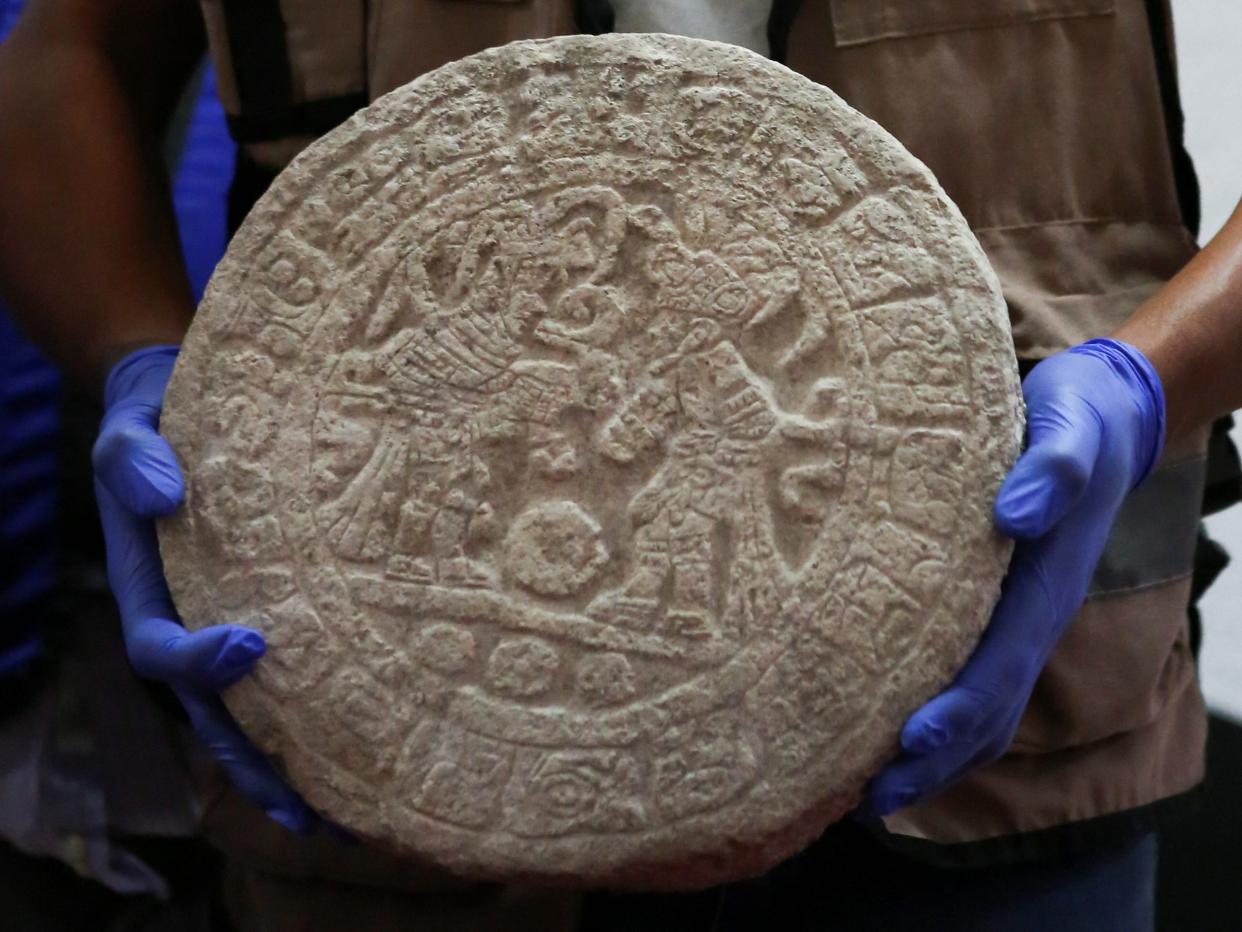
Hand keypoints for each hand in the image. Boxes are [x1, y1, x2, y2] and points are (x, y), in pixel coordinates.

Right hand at [93, 345, 314, 831]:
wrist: (180, 415)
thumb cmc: (156, 423)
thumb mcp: (130, 430)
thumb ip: (132, 458)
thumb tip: (161, 493)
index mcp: (148, 592)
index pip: (161, 648)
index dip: (198, 661)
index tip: (253, 646)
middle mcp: (189, 623)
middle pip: (215, 714)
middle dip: (257, 764)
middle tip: (311, 812)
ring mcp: (227, 626)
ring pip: (255, 715)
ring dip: (296, 767)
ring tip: (352, 820)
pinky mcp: (273, 616)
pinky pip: (292, 680)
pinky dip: (321, 719)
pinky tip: (373, 749)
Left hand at [864, 338, 1165, 814]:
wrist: (1102, 417)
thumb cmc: (1076, 422)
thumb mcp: (1069, 430)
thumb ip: (1054, 469)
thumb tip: (1016, 513)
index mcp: (1042, 588)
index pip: (997, 666)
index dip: (955, 710)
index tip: (905, 740)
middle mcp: (1028, 617)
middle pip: (986, 710)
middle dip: (932, 758)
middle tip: (866, 796)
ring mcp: (1014, 619)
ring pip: (980, 707)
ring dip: (931, 754)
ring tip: (867, 788)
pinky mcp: (992, 607)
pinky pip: (970, 678)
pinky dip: (934, 717)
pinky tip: (882, 727)